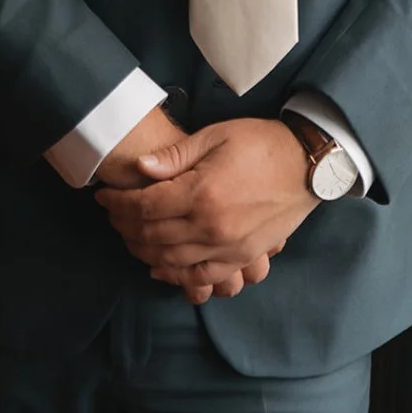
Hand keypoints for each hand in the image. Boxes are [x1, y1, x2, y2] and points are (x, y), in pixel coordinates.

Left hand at [94, 118, 317, 301]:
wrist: (307, 165)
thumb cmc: (261, 143)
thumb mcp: (216, 136)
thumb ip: (176, 156)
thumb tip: (140, 168)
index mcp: (202, 193)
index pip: (145, 207)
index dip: (118, 203)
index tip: (104, 195)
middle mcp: (211, 227)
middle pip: (152, 236)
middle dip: (125, 227)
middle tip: (111, 215)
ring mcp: (228, 247)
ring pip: (171, 262)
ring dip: (143, 252)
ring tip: (129, 236)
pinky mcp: (242, 257)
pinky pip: (201, 276)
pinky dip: (175, 275)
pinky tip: (160, 266)